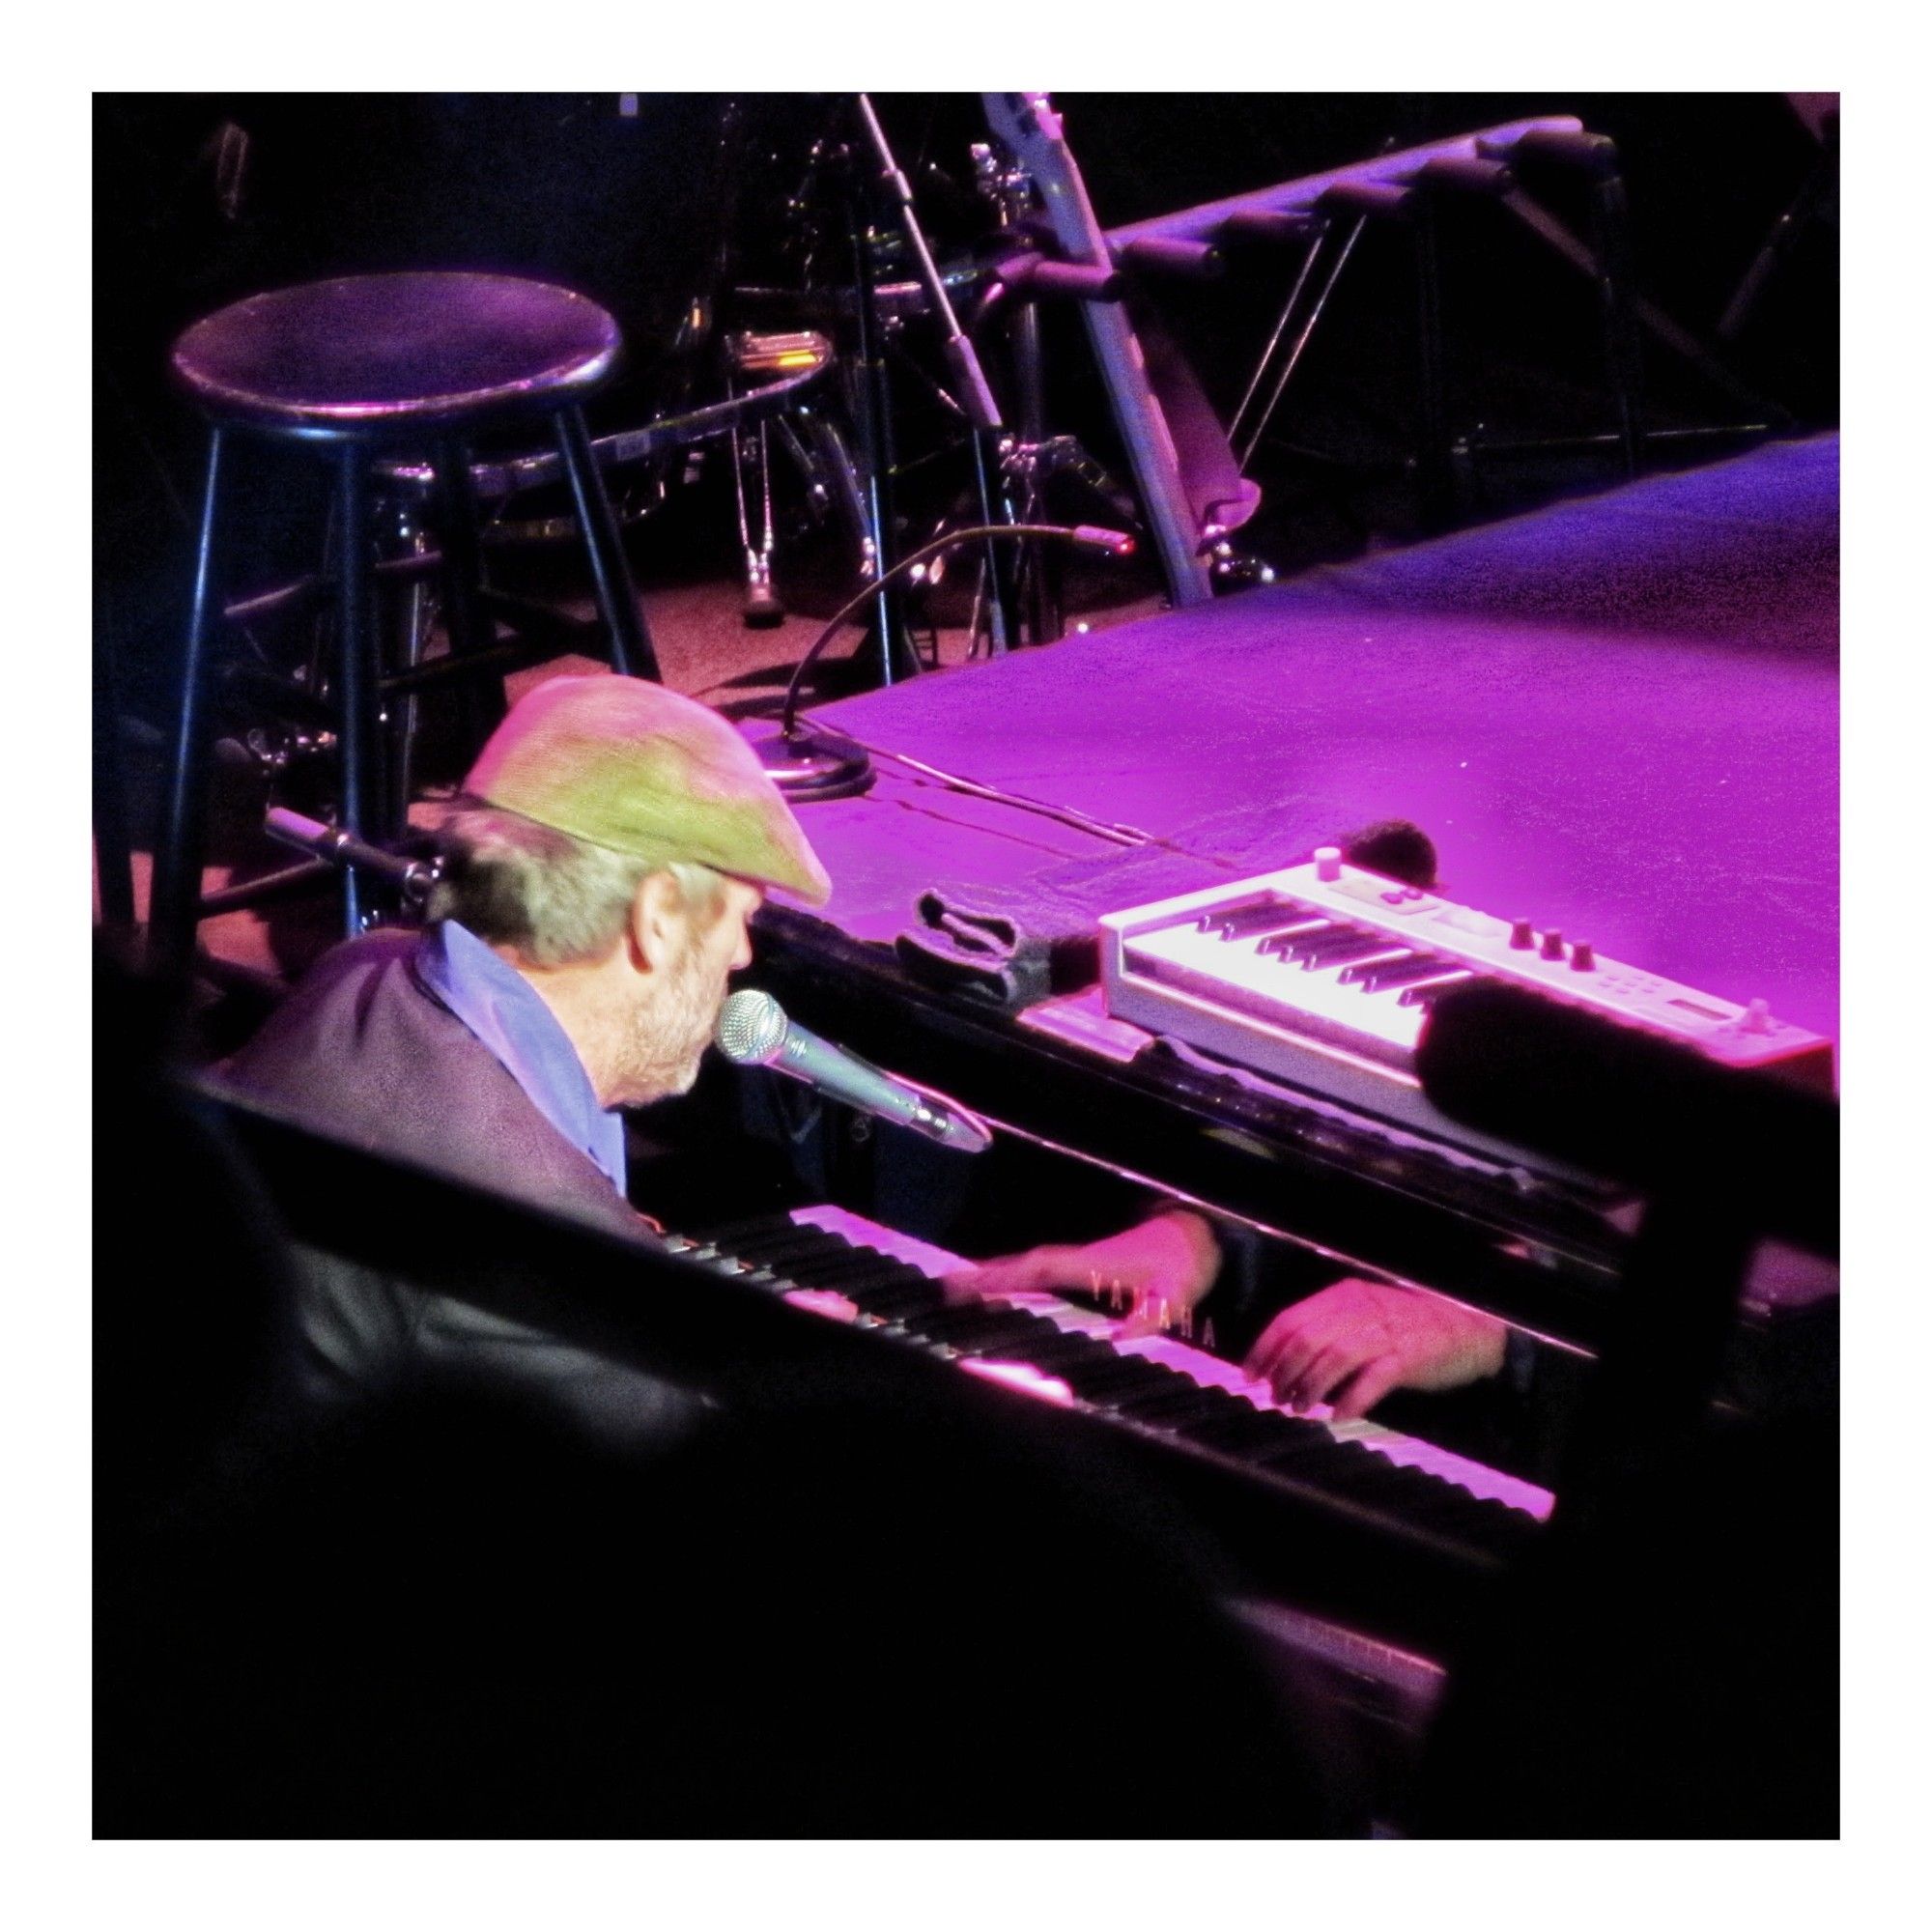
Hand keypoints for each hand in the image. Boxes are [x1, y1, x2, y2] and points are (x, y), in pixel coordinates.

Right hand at [944, 1210, 1221, 1335]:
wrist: (1198, 1236)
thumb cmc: (1185, 1265)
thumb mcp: (1175, 1295)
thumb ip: (1150, 1316)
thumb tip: (1120, 1338)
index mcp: (1094, 1264)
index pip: (1043, 1268)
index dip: (1008, 1274)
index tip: (974, 1281)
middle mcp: (1082, 1259)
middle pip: (1026, 1264)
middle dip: (988, 1274)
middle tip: (948, 1285)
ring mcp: (1084, 1261)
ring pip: (1033, 1266)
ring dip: (999, 1273)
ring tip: (963, 1285)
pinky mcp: (1089, 1266)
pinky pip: (1045, 1271)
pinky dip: (1021, 1275)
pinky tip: (1008, 1286)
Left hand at [1243, 1279, 1507, 1421]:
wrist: (1468, 1328)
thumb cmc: (1411, 1326)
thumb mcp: (1366, 1315)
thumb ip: (1331, 1328)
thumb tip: (1287, 1360)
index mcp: (1345, 1295)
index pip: (1291, 1320)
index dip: (1264, 1349)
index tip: (1249, 1375)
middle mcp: (1361, 1309)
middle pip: (1306, 1341)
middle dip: (1282, 1373)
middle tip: (1274, 1398)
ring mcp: (1385, 1332)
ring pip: (1332, 1359)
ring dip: (1309, 1388)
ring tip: (1299, 1409)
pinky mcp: (1408, 1357)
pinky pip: (1371, 1380)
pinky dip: (1351, 1400)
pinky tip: (1339, 1417)